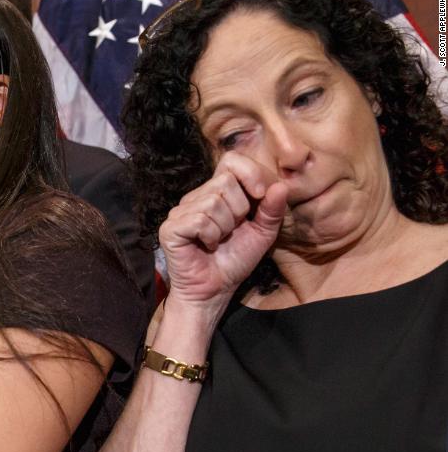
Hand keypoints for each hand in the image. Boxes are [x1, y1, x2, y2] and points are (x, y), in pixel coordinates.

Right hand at [159, 151, 287, 312]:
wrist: (214, 290)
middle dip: (239, 209)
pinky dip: (210, 236)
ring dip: (225, 227)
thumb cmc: (234, 261)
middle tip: (233, 230)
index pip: (231, 160)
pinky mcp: (170, 228)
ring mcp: (180, 212)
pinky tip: (207, 246)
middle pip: (224, 181)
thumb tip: (281, 186)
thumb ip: (272, 210)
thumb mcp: (262, 234)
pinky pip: (199, 220)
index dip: (250, 173)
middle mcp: (195, 197)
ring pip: (212, 202)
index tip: (260, 196)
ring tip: (219, 240)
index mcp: (217, 192)